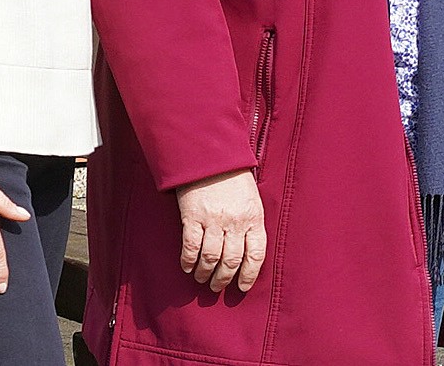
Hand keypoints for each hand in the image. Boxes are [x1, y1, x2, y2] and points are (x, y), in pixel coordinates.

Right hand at [177, 170, 267, 292]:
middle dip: (223, 279)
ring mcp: (213, 220)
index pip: (255, 255)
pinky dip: (189, 260)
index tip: (241, 287)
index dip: (248, 275)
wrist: (211, 156)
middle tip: (217, 287)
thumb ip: (251, 224)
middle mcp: (235, 221)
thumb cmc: (234, 178)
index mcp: (254, 217)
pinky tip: (188, 267)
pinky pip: (191, 246)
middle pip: (231, 261)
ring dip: (205, 273)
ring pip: (210, 257)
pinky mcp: (192, 216)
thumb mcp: (252, 199)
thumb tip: (248, 254)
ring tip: (202, 279)